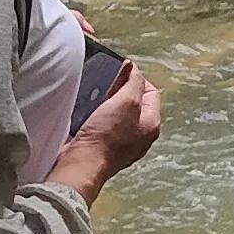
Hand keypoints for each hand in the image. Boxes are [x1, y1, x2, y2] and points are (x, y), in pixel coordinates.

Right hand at [47, 65, 162, 207]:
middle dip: (120, 91)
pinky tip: (88, 114)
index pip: (151, 91)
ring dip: (106, 103)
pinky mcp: (103, 146)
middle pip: (134, 101)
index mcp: (151, 124)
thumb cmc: (105, 138)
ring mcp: (121, 142)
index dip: (136, 79)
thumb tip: (133, 69)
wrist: (81, 163)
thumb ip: (134, 82)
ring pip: (117, 112)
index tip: (121, 74)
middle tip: (108, 89)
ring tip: (97, 102)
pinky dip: (96, 115)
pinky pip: (103, 123)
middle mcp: (139, 135)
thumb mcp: (126, 101)